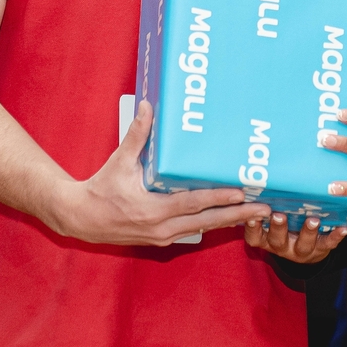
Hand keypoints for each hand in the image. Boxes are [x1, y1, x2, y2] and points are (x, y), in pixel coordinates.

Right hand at [50, 101, 268, 246]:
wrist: (81, 219)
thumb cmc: (100, 190)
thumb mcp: (118, 162)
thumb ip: (136, 135)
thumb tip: (148, 107)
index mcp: (153, 211)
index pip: (193, 204)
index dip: (219, 198)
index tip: (241, 193)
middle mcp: (162, 229)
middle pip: (208, 223)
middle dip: (238, 216)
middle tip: (265, 210)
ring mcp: (164, 237)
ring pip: (204, 229)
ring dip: (230, 221)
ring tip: (256, 214)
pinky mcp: (163, 239)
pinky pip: (194, 231)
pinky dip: (213, 224)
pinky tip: (231, 218)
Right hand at [244, 212, 346, 263]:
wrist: (308, 250)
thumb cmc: (286, 225)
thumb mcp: (272, 219)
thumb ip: (266, 204)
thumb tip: (260, 177)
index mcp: (267, 239)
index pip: (254, 237)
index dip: (252, 228)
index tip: (251, 216)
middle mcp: (282, 246)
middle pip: (277, 240)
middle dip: (278, 228)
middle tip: (279, 216)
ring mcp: (301, 250)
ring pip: (303, 244)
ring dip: (308, 231)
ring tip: (313, 220)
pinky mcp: (321, 249)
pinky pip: (328, 243)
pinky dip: (336, 235)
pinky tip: (343, 227)